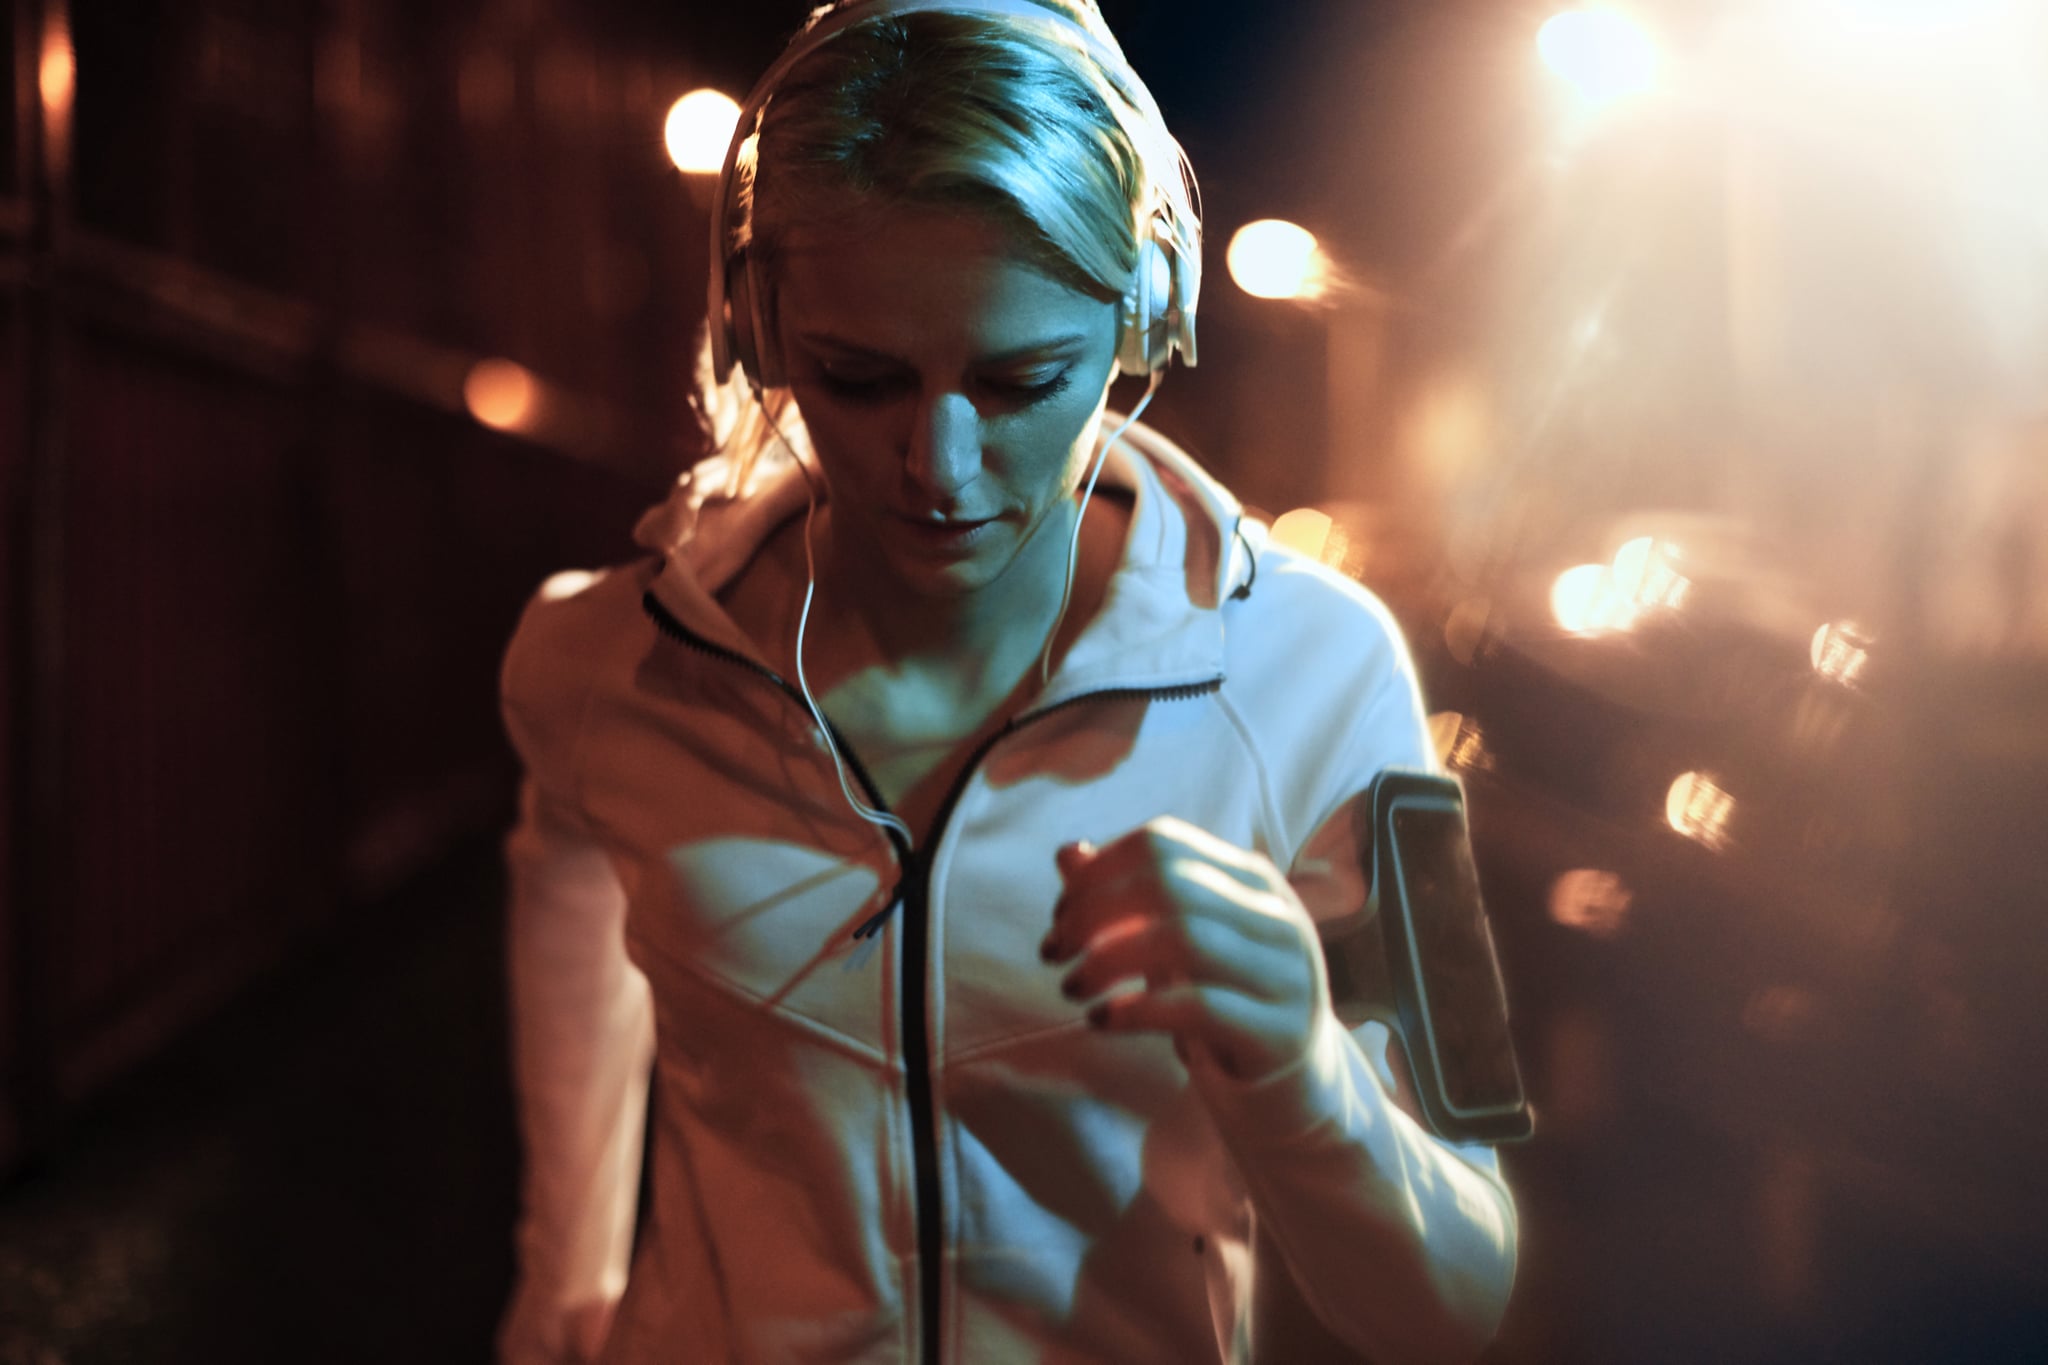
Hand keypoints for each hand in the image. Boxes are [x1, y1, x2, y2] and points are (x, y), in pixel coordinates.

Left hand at [1040, 816, 1328, 1082]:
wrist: (1295, 1090)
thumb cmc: (1224, 1006)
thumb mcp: (1174, 947)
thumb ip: (1124, 900)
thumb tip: (1067, 854)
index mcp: (1252, 879)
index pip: (1163, 844)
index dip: (1098, 873)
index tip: (1059, 917)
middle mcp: (1277, 916)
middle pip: (1167, 884)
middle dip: (1092, 913)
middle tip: (1052, 953)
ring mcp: (1287, 974)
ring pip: (1184, 938)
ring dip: (1107, 960)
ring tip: (1072, 988)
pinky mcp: (1280, 1033)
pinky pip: (1198, 1006)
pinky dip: (1137, 1009)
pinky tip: (1101, 1020)